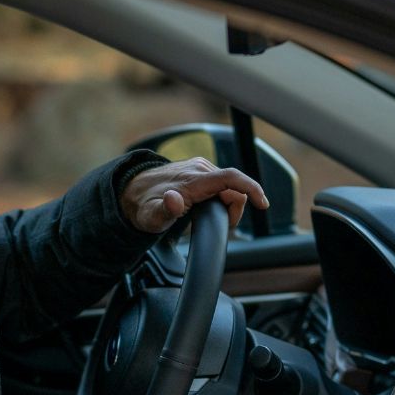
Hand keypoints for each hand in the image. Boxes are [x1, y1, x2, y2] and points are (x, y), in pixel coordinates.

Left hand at [120, 157, 270, 234]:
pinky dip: (223, 197)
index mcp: (193, 180)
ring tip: (211, 219)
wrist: (133, 192)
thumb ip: (163, 211)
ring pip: (229, 186)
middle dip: (234, 209)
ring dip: (228, 204)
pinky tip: (212, 208)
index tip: (262, 204)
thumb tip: (173, 200)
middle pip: (234, 187)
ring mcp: (200, 167)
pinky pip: (222, 182)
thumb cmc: (143, 206)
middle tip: (221, 227)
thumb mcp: (151, 217)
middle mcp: (199, 168)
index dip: (251, 189)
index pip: (231, 178)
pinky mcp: (200, 169)